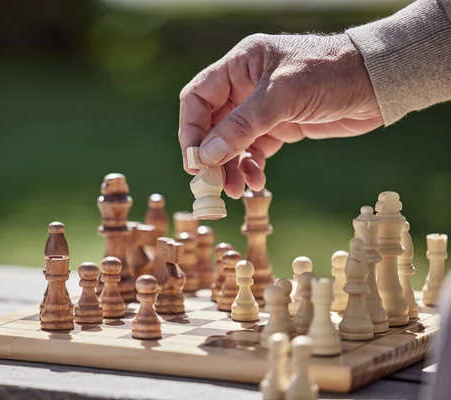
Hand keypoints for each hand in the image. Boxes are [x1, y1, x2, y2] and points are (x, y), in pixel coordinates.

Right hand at [178, 33, 382, 197]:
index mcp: (240, 65)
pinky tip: (256, 182)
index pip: (197, 98)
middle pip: (211, 125)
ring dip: (230, 168)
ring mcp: (262, 109)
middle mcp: (245, 86)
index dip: (190, 130)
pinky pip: (253, 152)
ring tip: (235, 190)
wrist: (378, 83)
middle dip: (211, 156)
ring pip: (231, 143)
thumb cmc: (330, 73)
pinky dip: (251, 169)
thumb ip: (243, 125)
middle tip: (212, 185)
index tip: (194, 162)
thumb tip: (206, 156)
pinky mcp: (280, 128)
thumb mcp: (282, 96)